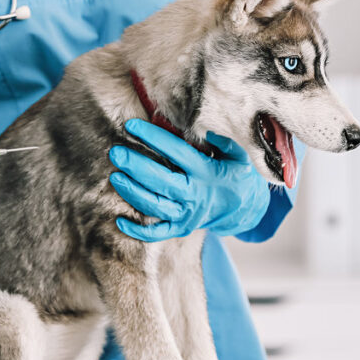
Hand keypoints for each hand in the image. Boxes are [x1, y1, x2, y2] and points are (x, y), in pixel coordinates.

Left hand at [108, 119, 271, 241]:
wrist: (244, 211)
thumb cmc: (236, 177)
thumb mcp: (239, 157)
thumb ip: (225, 142)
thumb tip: (208, 133)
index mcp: (206, 173)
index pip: (177, 152)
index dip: (154, 138)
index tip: (133, 126)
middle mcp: (194, 195)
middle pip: (160, 180)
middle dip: (135, 166)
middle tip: (116, 153)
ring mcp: (186, 215)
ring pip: (154, 206)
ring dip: (132, 192)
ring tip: (115, 177)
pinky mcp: (180, 228)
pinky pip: (157, 233)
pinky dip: (137, 231)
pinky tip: (120, 220)